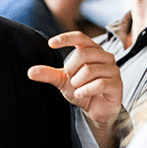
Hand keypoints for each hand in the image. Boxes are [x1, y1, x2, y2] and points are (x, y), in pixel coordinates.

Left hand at [27, 31, 121, 147]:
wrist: (96, 110)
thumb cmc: (82, 89)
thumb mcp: (62, 81)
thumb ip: (49, 74)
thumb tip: (30, 72)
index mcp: (92, 50)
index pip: (80, 37)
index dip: (66, 38)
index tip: (50, 44)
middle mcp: (105, 56)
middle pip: (83, 54)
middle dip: (71, 69)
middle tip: (70, 79)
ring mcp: (113, 69)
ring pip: (90, 70)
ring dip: (78, 82)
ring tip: (78, 88)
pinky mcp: (117, 84)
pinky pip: (99, 83)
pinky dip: (85, 90)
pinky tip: (81, 94)